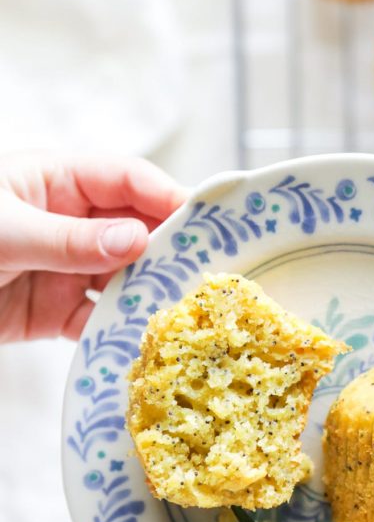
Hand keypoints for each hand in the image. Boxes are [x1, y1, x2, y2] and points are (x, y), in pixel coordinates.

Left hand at [0, 150, 186, 342]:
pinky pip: (97, 322)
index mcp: (58, 183)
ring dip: (149, 295)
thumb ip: (69, 238)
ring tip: (179, 310)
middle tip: (207, 270)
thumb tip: (135, 240)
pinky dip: (118, 334)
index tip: (204, 221)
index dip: (167, 196)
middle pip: (136, 232)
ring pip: (123, 281)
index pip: (127, 181)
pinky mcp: (54, 312)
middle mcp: (70, 224)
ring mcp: (65, 269)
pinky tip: (139, 340)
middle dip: (170, 251)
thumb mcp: (6, 230)